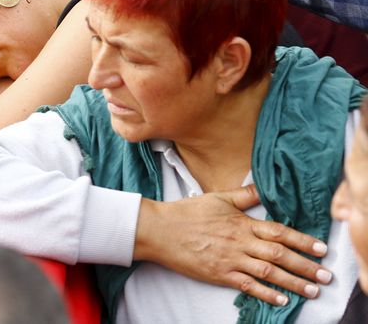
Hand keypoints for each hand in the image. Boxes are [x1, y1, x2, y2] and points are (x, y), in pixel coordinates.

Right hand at [135, 185, 330, 305]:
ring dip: (292, 282)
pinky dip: (266, 293)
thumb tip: (262, 188)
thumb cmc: (187, 213)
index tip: (320, 248)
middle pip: (279, 254)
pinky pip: (247, 285)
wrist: (160, 230)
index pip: (279, 231)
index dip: (302, 240)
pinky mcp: (219, 274)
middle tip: (325, 275)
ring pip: (268, 272)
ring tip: (311, 290)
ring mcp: (230, 259)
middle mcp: (240, 241)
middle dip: (305, 266)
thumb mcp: (217, 198)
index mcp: (241, 223)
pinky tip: (280, 299)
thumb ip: (243, 195)